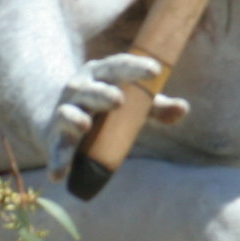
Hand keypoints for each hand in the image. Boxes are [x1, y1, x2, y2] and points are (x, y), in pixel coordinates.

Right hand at [47, 52, 187, 178]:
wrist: (57, 116)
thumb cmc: (104, 107)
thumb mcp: (131, 103)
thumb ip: (156, 106)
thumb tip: (183, 108)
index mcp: (101, 75)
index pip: (118, 66)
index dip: (136, 67)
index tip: (156, 70)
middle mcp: (80, 89)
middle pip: (91, 89)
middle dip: (103, 94)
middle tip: (119, 100)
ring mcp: (66, 112)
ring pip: (69, 114)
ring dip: (75, 118)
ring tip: (84, 125)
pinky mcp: (56, 137)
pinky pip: (57, 148)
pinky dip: (58, 160)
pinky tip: (59, 175)